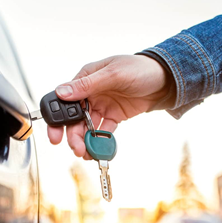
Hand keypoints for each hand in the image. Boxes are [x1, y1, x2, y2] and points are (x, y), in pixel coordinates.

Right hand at [47, 55, 169, 158]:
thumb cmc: (139, 68)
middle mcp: (91, 93)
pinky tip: (99, 150)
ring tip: (87, 154)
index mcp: (85, 79)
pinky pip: (103, 131)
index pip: (64, 100)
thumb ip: (87, 85)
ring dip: (85, 141)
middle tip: (76, 149)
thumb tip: (62, 92)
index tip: (55, 136)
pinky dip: (100, 141)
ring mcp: (102, 106)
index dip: (57, 119)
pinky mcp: (114, 116)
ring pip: (87, 127)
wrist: (166, 79)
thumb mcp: (113, 74)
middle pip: (74, 118)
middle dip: (73, 135)